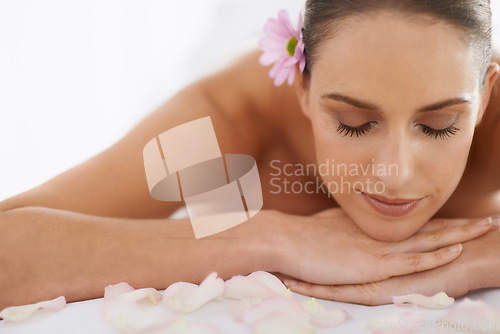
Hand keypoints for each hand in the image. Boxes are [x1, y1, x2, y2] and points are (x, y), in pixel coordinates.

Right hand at [278, 216, 498, 304]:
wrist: (284, 240)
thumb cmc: (300, 238)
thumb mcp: (329, 230)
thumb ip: (347, 232)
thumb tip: (352, 236)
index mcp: (372, 227)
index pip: (412, 222)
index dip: (439, 220)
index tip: (460, 218)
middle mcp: (379, 232)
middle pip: (428, 226)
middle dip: (460, 223)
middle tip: (489, 219)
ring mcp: (377, 247)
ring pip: (428, 239)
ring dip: (459, 233)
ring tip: (487, 227)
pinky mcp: (371, 264)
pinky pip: (410, 261)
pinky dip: (434, 255)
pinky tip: (455, 249)